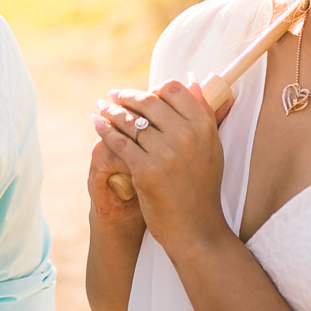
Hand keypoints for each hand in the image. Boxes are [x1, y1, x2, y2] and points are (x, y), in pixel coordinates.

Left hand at [93, 80, 228, 256]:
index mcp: (204, 126)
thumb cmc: (202, 188)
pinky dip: (105, 130)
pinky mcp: (146, 170)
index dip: (154, 89)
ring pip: (131, 121)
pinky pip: (120, 142)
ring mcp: (166, 153)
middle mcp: (187, 135)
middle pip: (149, 101)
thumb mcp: (212, 148)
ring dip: (111, 111)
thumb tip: (194, 81)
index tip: (142, 94)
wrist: (196, 229)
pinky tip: (97, 124)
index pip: (173, 89)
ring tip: (101, 107)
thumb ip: (204, 115)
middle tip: (113, 96)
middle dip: (127, 97)